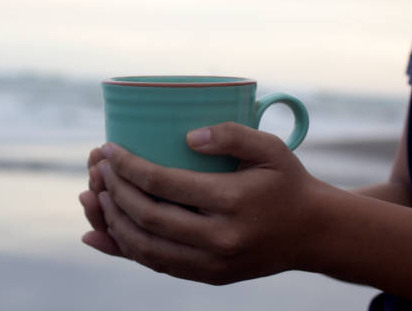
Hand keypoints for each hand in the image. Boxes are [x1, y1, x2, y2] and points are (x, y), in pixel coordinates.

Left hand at [80, 122, 328, 284]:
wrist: (314, 233)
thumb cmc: (288, 183)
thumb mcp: (270, 148)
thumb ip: (231, 135)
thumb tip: (187, 137)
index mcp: (233, 202)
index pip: (164, 184)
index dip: (129, 166)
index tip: (108, 150)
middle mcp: (220, 239)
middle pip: (148, 217)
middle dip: (114, 191)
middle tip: (98, 170)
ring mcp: (213, 264)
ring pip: (146, 248)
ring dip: (113, 222)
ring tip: (97, 197)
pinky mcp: (209, 277)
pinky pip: (157, 265)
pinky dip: (126, 250)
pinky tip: (103, 235)